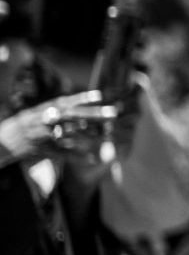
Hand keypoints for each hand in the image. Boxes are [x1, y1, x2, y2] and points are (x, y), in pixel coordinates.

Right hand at [0, 92, 118, 173]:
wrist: (1, 144)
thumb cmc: (19, 127)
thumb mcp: (33, 113)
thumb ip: (52, 109)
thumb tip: (72, 103)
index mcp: (41, 110)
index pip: (64, 102)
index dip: (81, 98)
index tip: (99, 95)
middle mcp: (44, 121)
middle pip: (72, 115)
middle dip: (93, 114)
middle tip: (112, 113)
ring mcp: (44, 136)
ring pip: (72, 134)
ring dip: (91, 135)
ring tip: (109, 135)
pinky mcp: (43, 150)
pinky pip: (64, 153)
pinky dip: (78, 156)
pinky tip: (93, 158)